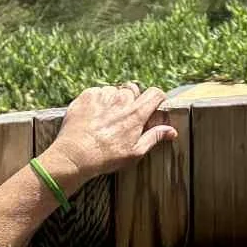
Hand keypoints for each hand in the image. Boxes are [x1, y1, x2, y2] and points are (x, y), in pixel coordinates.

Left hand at [43, 82, 176, 186]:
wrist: (74, 155)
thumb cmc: (106, 157)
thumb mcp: (134, 153)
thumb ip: (154, 137)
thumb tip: (172, 131)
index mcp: (136, 113)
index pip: (155, 93)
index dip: (157, 97)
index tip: (155, 103)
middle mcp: (121, 100)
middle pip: (133, 89)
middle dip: (132, 99)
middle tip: (126, 114)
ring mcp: (103, 96)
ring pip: (114, 90)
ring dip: (113, 99)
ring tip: (106, 117)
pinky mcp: (86, 96)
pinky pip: (97, 92)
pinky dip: (97, 100)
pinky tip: (93, 115)